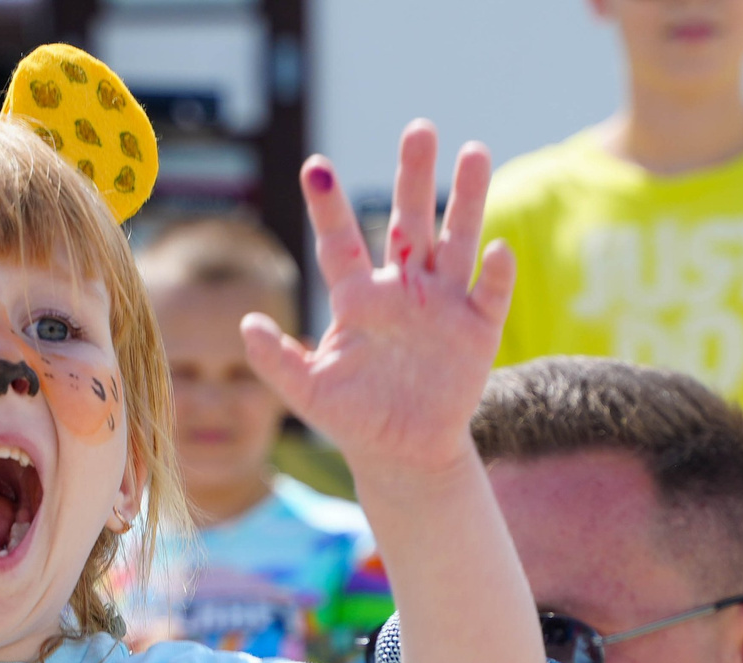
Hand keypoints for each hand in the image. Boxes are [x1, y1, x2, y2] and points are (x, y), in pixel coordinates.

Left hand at [241, 120, 514, 478]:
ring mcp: (442, 305)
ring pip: (455, 240)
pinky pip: (489, 295)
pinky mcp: (476, 331)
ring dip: (466, 199)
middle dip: (413, 176)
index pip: (340, 241)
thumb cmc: (353, 418)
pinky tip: (497, 248)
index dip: (327, 205)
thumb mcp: (308, 392)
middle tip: (420, 129)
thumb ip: (277, 360)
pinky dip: (496, 273)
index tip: (316, 166)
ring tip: (475, 151)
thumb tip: (245, 325)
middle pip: (407, 220)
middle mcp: (402, 288)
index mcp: (357, 297)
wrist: (403, 454)